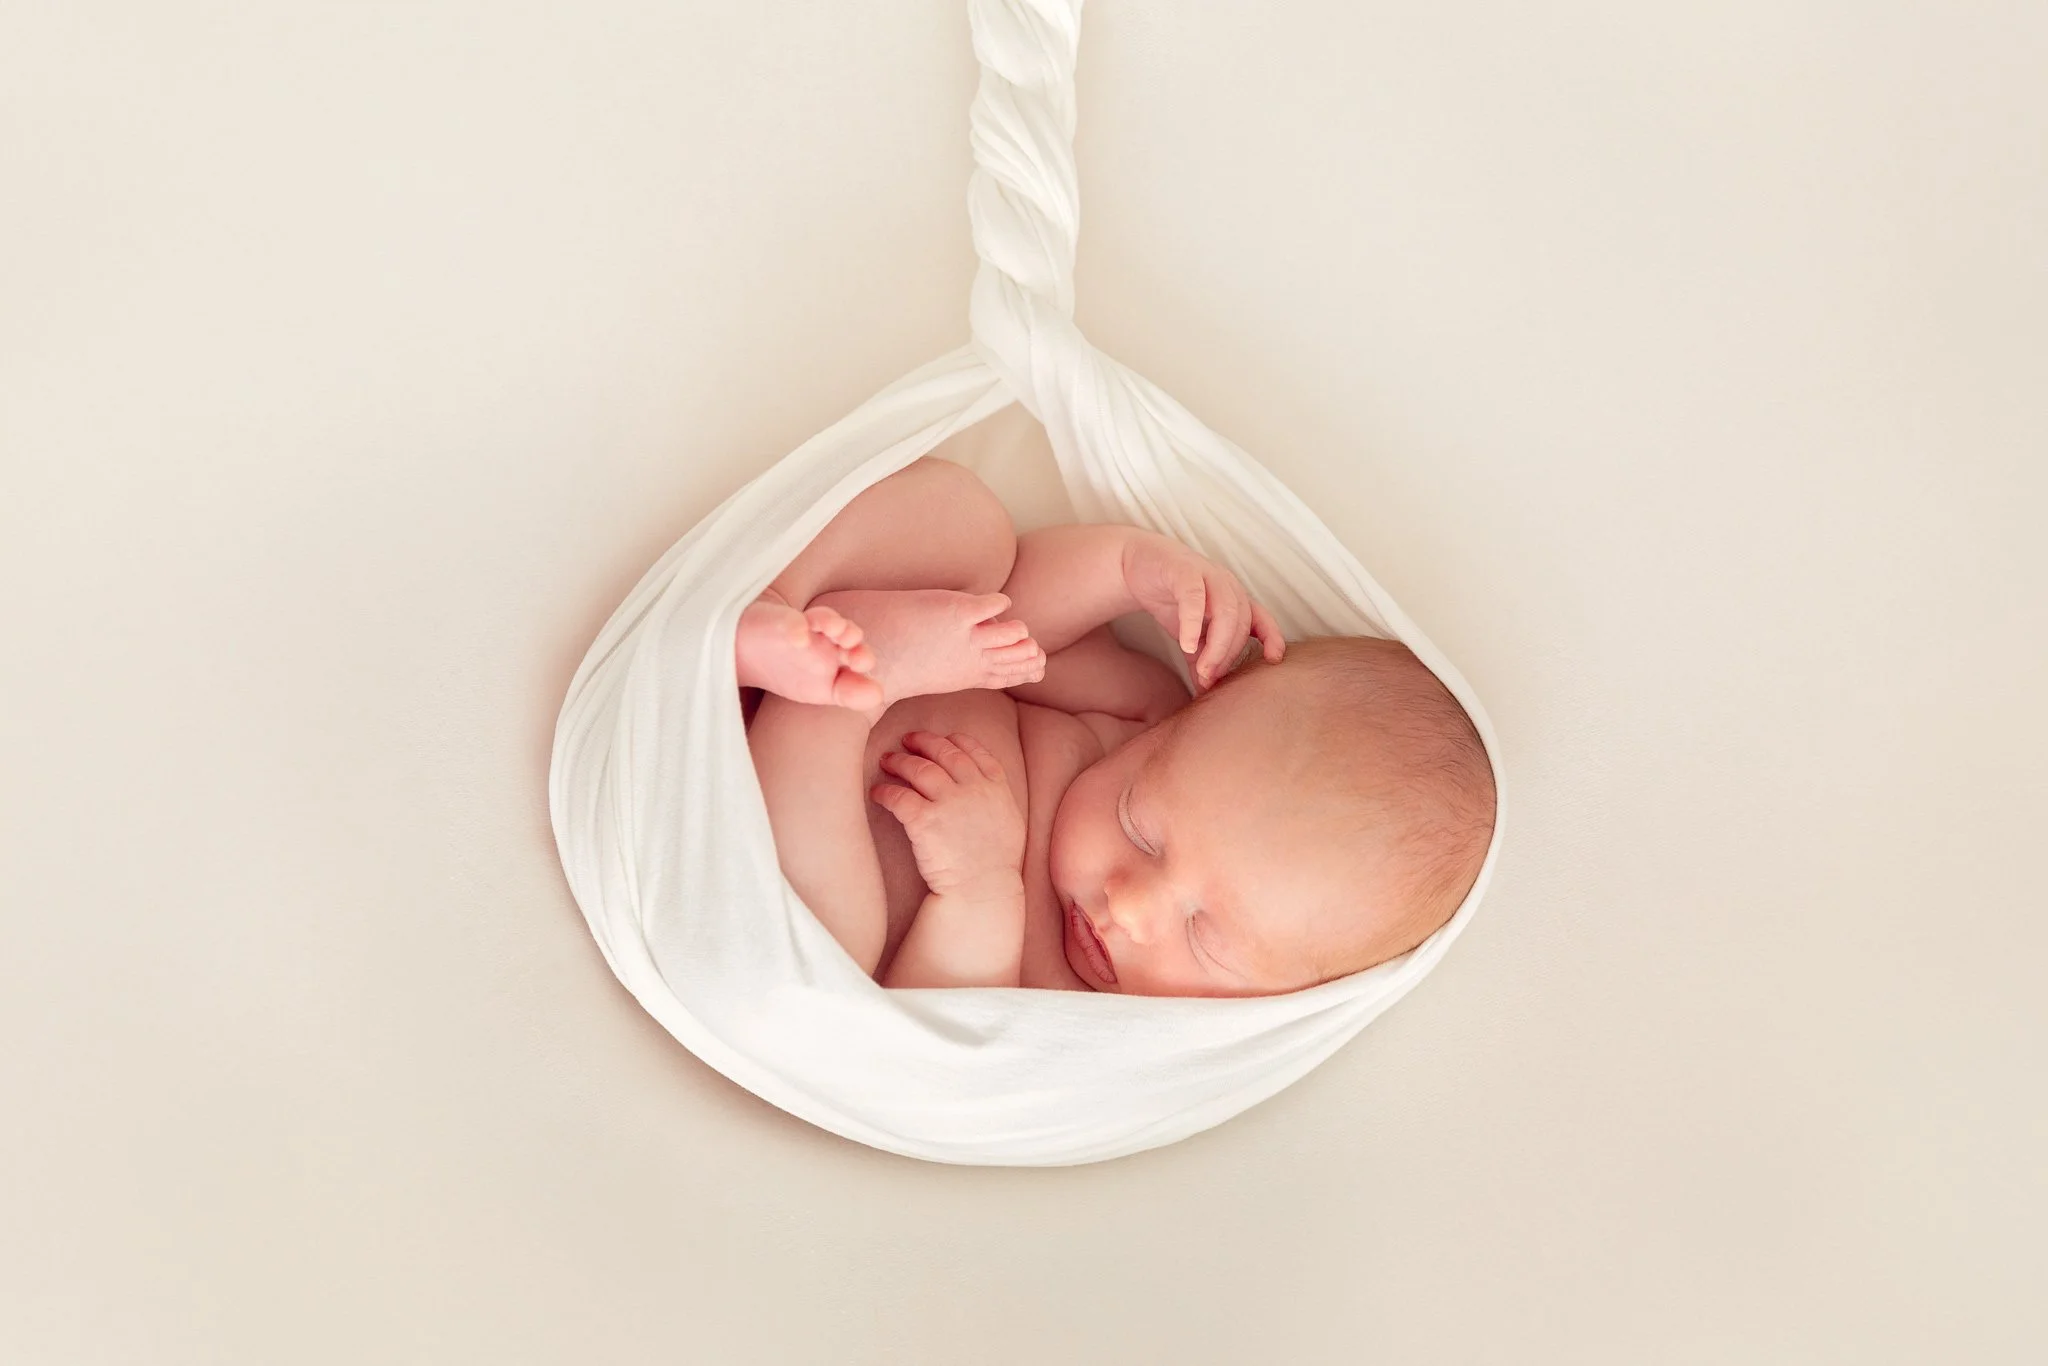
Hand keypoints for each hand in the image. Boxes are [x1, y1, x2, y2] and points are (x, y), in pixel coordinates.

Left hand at [870, 732, 1025, 900]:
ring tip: (888, 760)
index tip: (944, 739)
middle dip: (922, 742)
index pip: (974, 751)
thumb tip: (984, 786)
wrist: (983, 891)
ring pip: (918, 768)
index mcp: (996, 787)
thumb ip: (996, 798)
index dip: (955, 741)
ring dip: (900, 761)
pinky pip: (898, 796)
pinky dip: (885, 791)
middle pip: (943, 752)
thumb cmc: (996, 864)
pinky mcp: (924, 821)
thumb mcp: (1010, 822)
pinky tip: (878, 793)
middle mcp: (973, 789)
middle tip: (907, 741)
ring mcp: (948, 803)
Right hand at [1120, 531, 1285, 688]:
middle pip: (1241, 622)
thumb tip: (1205, 692)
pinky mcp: (1182, 571)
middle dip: (1228, 655)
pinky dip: (1193, 623)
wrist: (1137, 566)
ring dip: (1217, 645)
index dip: (1272, 637)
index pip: (1261, 619)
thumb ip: (1200, 661)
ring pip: (1226, 611)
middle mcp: (1226, 586)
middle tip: (1211, 679)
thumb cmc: (1171, 600)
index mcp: (1234, 599)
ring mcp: (1206, 576)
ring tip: (1202, 669)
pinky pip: (1194, 597)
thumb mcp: (1189, 636)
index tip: (1273, 660)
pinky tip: (1187, 645)